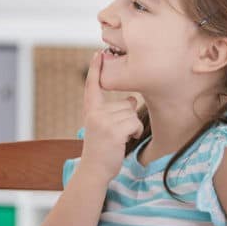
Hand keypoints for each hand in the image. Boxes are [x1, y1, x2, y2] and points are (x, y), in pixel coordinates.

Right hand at [79, 51, 143, 179]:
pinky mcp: (113, 131)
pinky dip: (135, 132)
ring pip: (131, 113)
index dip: (96, 70)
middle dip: (128, 118)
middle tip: (117, 134)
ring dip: (133, 127)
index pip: (92, 86)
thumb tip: (132, 99)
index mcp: (90, 111)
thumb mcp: (104, 127)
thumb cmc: (102, 149)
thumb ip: (115, 112)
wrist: (94, 170)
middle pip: (125, 104)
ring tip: (121, 138)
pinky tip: (125, 141)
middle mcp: (94, 113)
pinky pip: (134, 123)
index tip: (98, 54)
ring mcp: (102, 122)